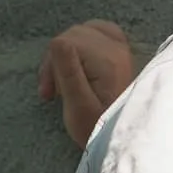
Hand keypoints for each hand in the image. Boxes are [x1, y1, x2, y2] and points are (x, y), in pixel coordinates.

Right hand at [39, 20, 135, 147]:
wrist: (123, 140)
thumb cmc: (97, 129)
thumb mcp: (78, 107)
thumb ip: (68, 72)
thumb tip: (58, 40)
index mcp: (108, 61)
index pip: (66, 41)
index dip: (51, 65)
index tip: (49, 94)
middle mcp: (118, 49)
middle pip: (74, 35)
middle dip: (57, 60)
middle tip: (53, 92)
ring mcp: (121, 49)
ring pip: (84, 32)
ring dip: (68, 51)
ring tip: (64, 79)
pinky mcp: (121, 54)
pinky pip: (101, 32)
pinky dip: (85, 43)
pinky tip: (79, 60)